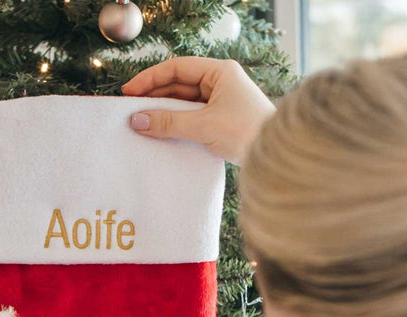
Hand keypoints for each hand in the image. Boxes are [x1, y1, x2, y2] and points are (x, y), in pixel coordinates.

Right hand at [121, 57, 275, 164]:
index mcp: (220, 72)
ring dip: (164, 113)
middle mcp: (221, 83)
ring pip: (184, 103)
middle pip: (178, 85)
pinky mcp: (221, 122)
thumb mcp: (204, 126)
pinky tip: (161, 133)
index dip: (150, 79)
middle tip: (130, 109)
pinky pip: (192, 119)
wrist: (276, 157)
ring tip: (141, 123)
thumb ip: (170, 122)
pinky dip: (176, 125)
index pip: (177, 69)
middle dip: (154, 97)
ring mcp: (221, 102)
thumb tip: (138, 120)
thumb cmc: (247, 133)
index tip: (129, 92)